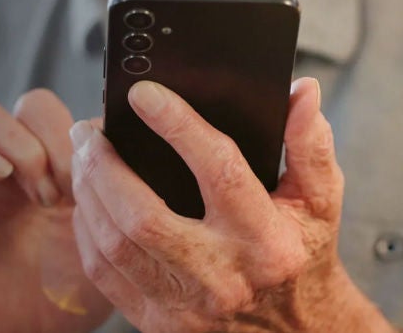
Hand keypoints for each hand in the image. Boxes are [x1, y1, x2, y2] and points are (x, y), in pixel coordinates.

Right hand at [0, 90, 112, 332]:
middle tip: (72, 190)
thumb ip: (122, 189)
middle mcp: (21, 160)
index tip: (108, 169)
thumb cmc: (77, 290)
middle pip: (32, 104)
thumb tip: (134, 142)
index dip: (90, 131)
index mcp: (63, 162)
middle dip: (57, 139)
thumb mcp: (115, 235)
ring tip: (41, 197)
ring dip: (19, 147)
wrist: (34, 331)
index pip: (75, 109)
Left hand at [68, 78, 394, 331]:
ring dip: (88, 193)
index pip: (219, 171)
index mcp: (268, 242)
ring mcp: (187, 307)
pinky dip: (88, 230)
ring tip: (82, 155)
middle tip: (87, 128)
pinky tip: (88, 200)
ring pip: (114, 244)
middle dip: (104, 164)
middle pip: (143, 214)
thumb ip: (310, 145)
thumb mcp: (320, 202)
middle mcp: (224, 277)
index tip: (144, 93)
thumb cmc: (302, 257)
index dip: (177, 125)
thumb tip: (302, 92)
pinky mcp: (158, 323)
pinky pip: (104, 273)